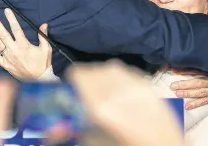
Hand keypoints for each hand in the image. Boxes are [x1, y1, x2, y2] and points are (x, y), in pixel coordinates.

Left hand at [0, 8, 51, 79]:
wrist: (38, 79)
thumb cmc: (43, 63)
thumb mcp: (46, 49)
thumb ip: (43, 36)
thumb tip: (44, 24)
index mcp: (24, 45)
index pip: (16, 29)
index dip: (11, 19)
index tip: (7, 11)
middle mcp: (14, 50)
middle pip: (3, 34)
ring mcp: (8, 58)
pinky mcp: (5, 65)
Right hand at [65, 60, 184, 145]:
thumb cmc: (127, 145)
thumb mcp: (96, 140)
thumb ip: (79, 126)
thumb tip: (60, 121)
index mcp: (100, 104)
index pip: (78, 74)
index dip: (72, 82)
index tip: (73, 91)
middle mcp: (117, 88)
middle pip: (93, 70)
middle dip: (87, 81)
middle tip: (88, 97)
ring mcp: (134, 83)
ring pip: (110, 68)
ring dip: (104, 78)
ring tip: (107, 95)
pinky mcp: (148, 84)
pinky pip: (127, 73)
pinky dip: (121, 80)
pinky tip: (125, 96)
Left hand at [170, 69, 207, 109]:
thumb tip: (197, 52)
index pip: (200, 70)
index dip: (187, 70)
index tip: (175, 69)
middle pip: (199, 83)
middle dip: (185, 84)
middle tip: (172, 85)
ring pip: (201, 93)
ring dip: (189, 94)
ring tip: (177, 94)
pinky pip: (207, 101)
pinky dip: (197, 104)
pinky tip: (187, 106)